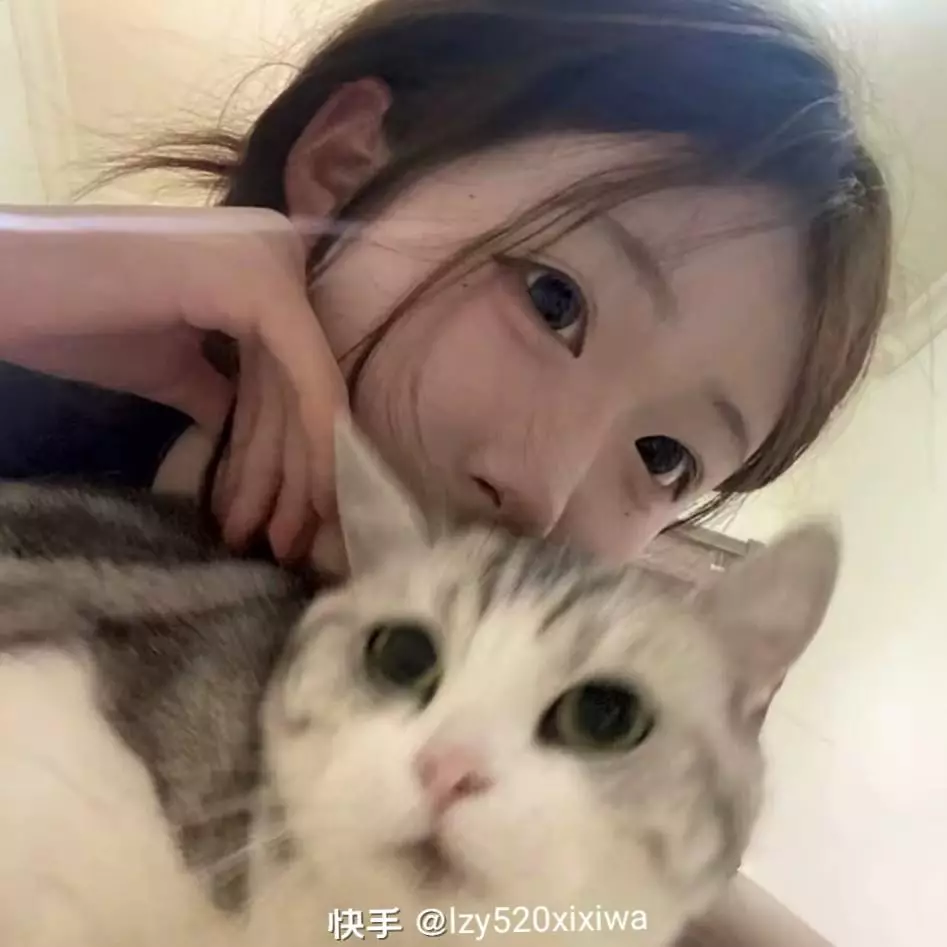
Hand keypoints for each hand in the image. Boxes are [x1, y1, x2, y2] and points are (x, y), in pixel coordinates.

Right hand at [0, 205, 348, 559]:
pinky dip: (314, 438)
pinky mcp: (261, 283)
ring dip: (292, 474)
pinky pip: (306, 374)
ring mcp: (273, 262)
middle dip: (292, 474)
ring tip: (279, 541)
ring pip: (305, 388)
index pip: (289, 373)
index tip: (287, 520)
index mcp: (260, 266)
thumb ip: (222, 391)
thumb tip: (247, 430)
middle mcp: (279, 252)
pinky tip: (313, 496)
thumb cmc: (73, 320)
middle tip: (287, 543)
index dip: (292, 453)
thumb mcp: (171, 367)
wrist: (2, 287)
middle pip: (298, 384)